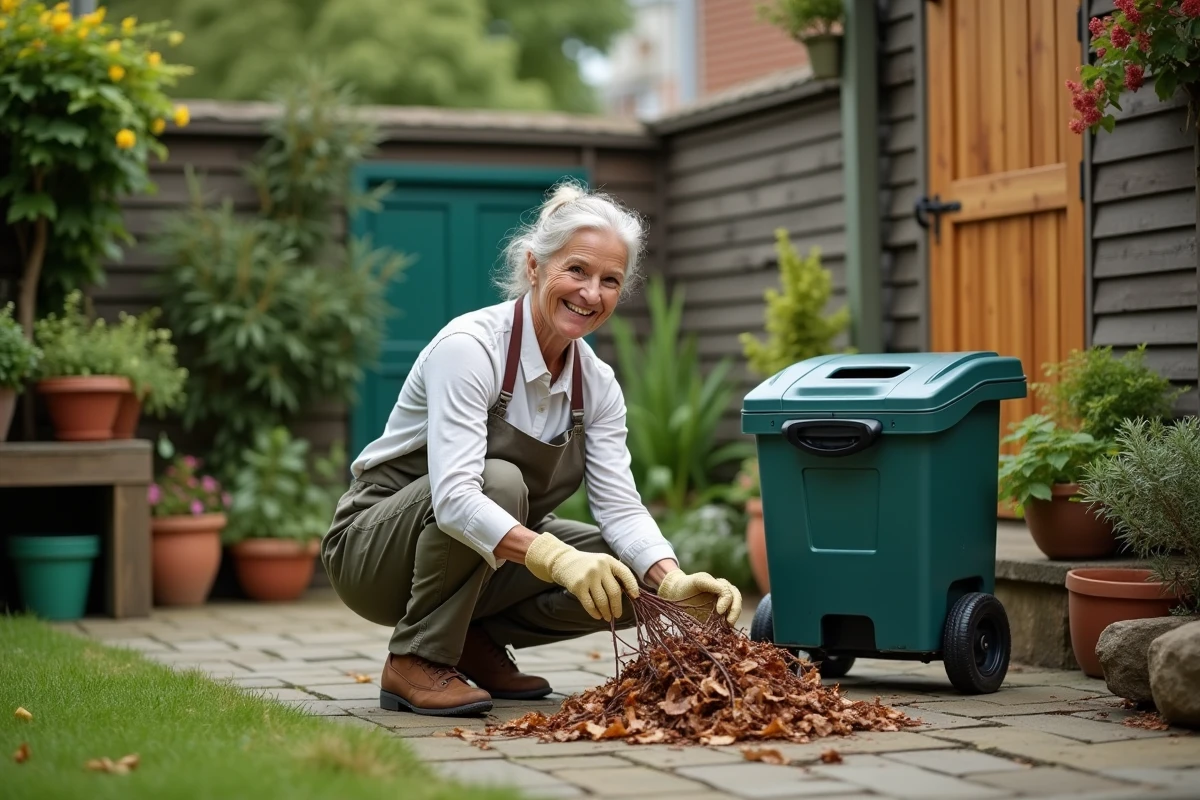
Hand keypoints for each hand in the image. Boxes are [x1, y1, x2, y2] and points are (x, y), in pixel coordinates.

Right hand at [524, 533, 638, 621]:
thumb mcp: (601, 563)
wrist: (563, 561)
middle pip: (614, 591)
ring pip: (602, 600)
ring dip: (606, 612)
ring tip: (607, 617)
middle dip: (617, 606)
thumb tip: (629, 594)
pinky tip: (597, 615)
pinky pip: (589, 604)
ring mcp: (588, 576)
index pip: (625, 574)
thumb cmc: (587, 565)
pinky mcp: (578, 586)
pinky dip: (594, 612)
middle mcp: (600, 567)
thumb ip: (613, 574)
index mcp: (609, 560)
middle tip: (617, 615)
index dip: (632, 586)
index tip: (635, 597)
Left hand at [656, 569, 741, 625]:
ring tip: (728, 627)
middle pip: (737, 602)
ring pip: (734, 613)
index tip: (719, 611)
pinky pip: (725, 624)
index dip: (728, 602)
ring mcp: (721, 609)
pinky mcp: (716, 620)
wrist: (674, 595)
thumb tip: (726, 594)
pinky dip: (726, 628)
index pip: (732, 594)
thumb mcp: (698, 580)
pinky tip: (722, 633)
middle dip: (735, 612)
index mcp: (722, 586)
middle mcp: (724, 597)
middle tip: (729, 622)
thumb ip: (711, 583)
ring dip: (733, 620)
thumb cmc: (686, 585)